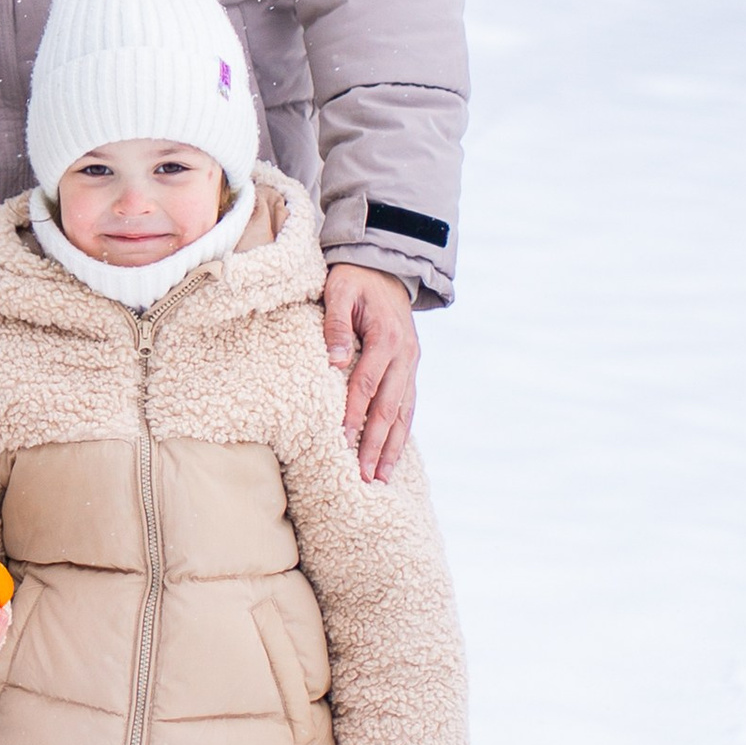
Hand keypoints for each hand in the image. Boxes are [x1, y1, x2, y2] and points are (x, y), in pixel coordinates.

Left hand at [323, 262, 418, 481]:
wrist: (385, 266)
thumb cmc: (354, 279)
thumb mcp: (339, 290)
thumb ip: (336, 324)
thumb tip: (333, 361)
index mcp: (386, 336)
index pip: (367, 383)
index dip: (353, 413)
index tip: (341, 441)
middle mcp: (405, 354)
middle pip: (389, 407)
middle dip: (377, 444)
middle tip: (365, 477)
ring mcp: (412, 363)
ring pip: (404, 413)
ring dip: (393, 447)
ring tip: (381, 478)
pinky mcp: (411, 368)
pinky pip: (408, 406)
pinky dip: (401, 432)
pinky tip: (392, 456)